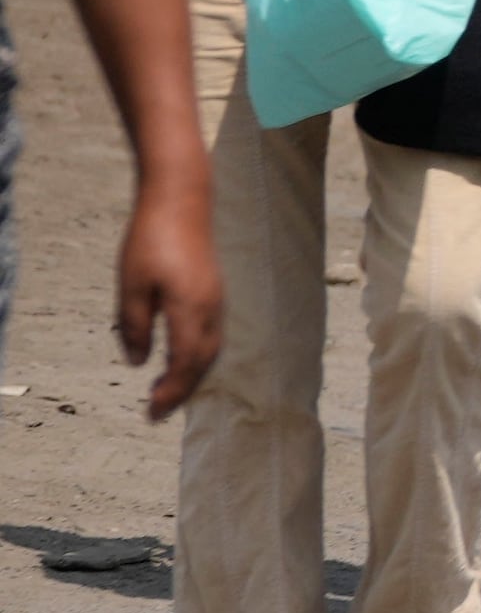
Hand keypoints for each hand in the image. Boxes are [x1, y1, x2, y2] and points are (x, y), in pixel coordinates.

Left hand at [123, 171, 221, 419]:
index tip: (151, 414)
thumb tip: (139, 362)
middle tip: (157, 409)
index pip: (185, 364)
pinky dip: (197, 354)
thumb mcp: (131, 286)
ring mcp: (217, 299)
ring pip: (211, 350)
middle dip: (182, 390)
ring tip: (165, 387)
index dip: (171, 393)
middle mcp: (211, 309)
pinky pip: (212, 334)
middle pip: (203, 362)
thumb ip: (136, 327)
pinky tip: (179, 354)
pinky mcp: (214, 290)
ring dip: (191, 373)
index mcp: (190, 310)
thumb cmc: (151, 239)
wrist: (182, 199)